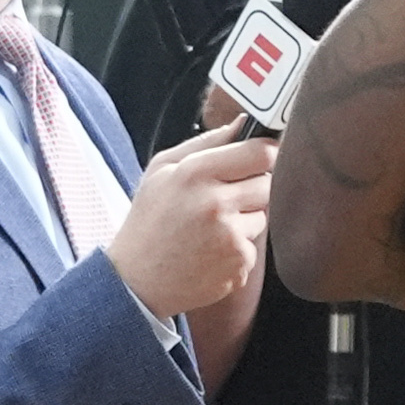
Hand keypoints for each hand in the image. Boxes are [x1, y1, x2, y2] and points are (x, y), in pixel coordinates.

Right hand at [111, 128, 274, 320]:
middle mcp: (215, 202)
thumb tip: (242, 123)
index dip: (264, 154)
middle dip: (252, 187)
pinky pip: (254, 246)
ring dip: (245, 219)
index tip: (258, 159)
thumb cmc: (149, 222)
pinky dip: (238, 249)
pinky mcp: (239, 263)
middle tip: (225, 199)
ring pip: (262, 215)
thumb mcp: (162, 170)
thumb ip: (206, 142)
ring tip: (211, 229)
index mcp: (195, 173)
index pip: (260, 152)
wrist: (137, 281)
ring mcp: (230, 235)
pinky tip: (211, 252)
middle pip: (267, 183)